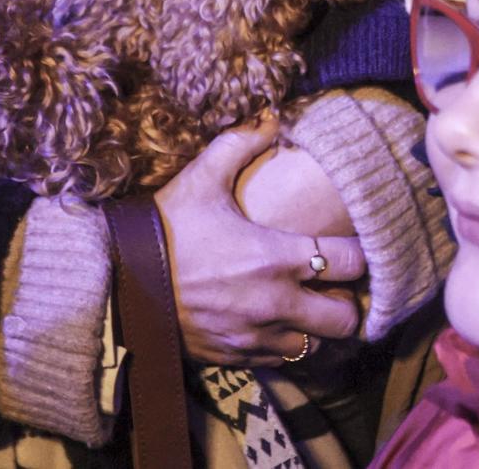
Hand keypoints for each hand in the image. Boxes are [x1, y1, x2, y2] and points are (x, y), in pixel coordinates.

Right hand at [155, 118, 366, 364]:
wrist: (119, 284)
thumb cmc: (164, 230)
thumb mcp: (201, 179)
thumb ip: (240, 144)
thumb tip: (272, 116)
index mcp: (275, 258)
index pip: (350, 262)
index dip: (360, 252)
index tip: (354, 244)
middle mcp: (274, 304)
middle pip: (346, 318)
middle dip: (348, 300)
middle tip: (337, 283)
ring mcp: (255, 337)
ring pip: (317, 346)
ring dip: (319, 327)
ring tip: (311, 305)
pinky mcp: (236, 358)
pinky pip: (282, 362)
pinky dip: (288, 344)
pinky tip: (277, 322)